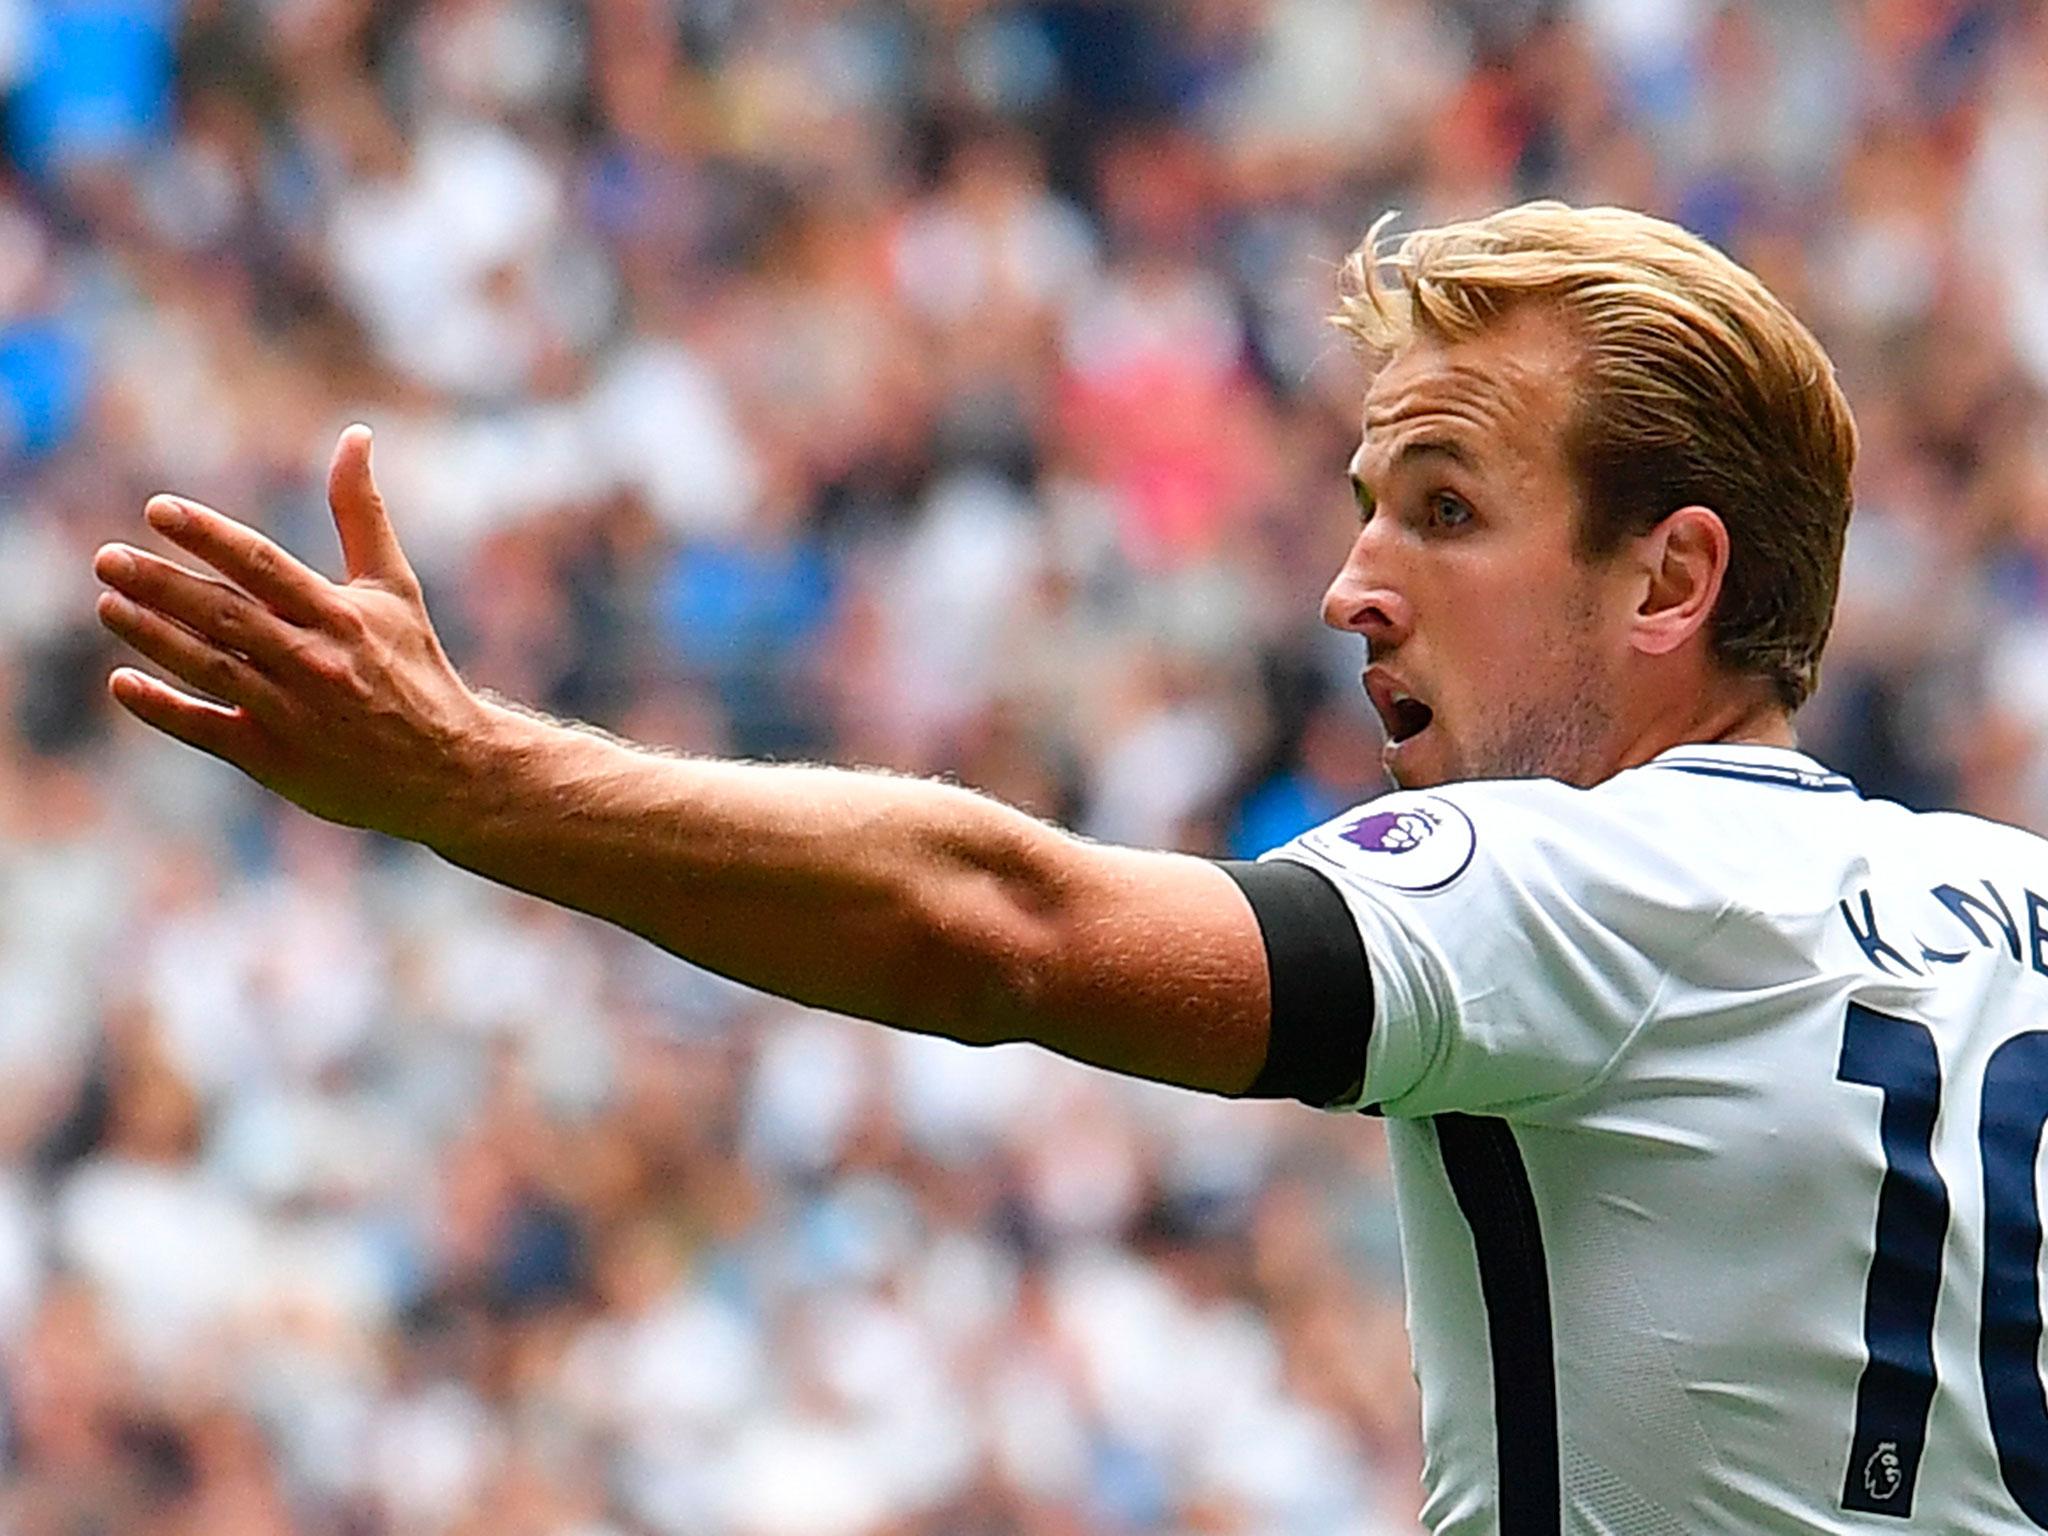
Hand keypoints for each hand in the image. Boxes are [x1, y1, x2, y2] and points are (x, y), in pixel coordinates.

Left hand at [94, 425, 493, 841]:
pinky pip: (206, 728)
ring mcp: (292, 713)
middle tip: (107, 558)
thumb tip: (355, 435)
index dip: (208, 536)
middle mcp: (314, 661)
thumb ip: (362, 514)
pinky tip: (123, 682)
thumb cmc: (416, 669)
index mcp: (341, 616)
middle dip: (160, 584)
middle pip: (224, 614)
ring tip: (109, 603)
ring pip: (209, 666)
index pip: (263, 565)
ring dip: (153, 635)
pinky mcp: (275, 758)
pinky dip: (163, 707)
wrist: (447, 768)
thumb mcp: (395, 588)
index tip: (159, 510)